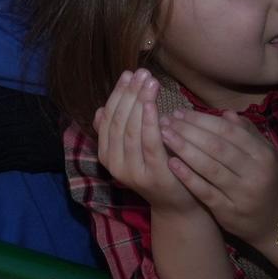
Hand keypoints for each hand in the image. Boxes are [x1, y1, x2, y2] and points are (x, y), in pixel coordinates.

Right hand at [93, 71, 198, 212]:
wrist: (178, 205)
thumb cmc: (159, 170)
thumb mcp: (133, 150)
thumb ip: (118, 132)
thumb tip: (99, 110)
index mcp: (107, 155)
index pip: (108, 118)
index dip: (117, 94)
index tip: (128, 74)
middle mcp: (114, 164)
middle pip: (119, 121)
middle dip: (129, 94)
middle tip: (141, 73)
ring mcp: (132, 172)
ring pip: (130, 130)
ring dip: (139, 102)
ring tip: (149, 82)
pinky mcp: (153, 176)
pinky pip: (148, 144)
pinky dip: (148, 122)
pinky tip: (152, 105)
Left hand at [161, 110, 277, 260]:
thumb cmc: (266, 183)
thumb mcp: (265, 156)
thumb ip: (248, 134)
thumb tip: (227, 113)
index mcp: (263, 155)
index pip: (228, 131)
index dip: (201, 120)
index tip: (180, 112)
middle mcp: (255, 173)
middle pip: (216, 147)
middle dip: (188, 131)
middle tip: (165, 120)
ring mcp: (242, 194)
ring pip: (209, 167)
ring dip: (183, 149)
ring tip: (162, 135)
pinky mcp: (229, 211)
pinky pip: (205, 191)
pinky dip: (187, 176)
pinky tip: (171, 163)